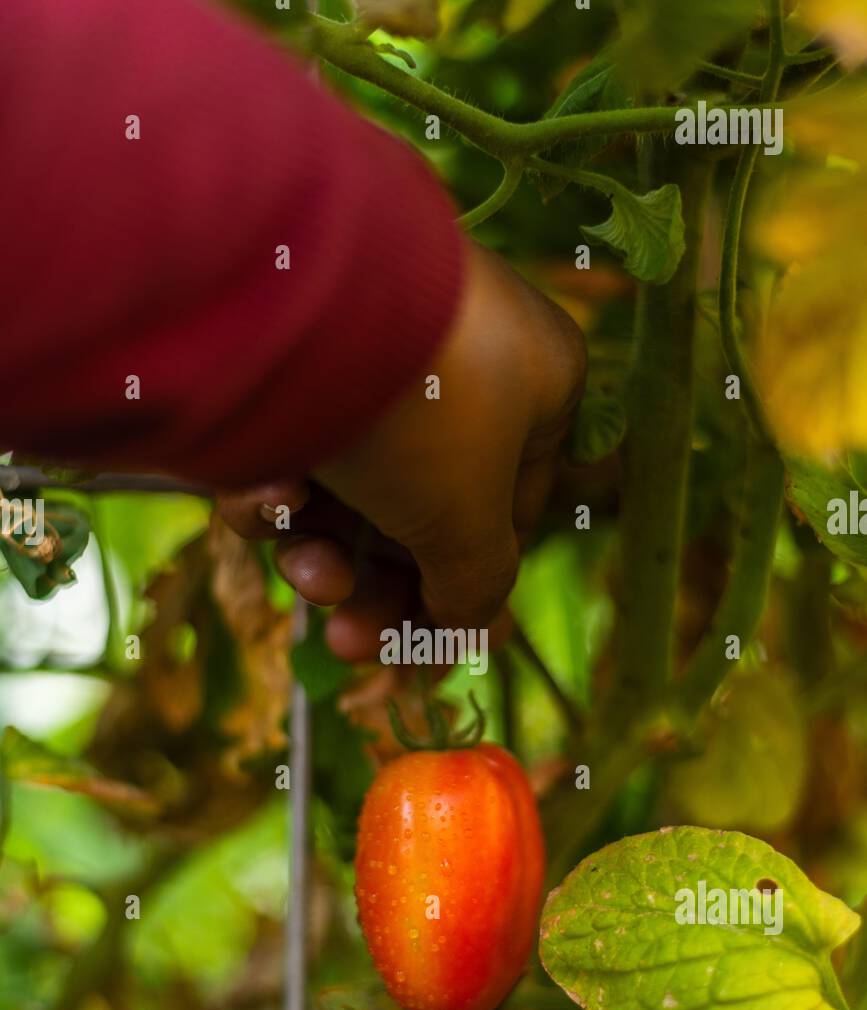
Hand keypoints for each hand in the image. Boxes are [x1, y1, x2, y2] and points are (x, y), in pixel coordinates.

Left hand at [217, 243, 585, 660]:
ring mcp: (373, 355)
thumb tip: (464, 624)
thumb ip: (477, 585)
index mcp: (537, 388)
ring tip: (303, 568)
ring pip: (350, 489)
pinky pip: (290, 444)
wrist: (296, 291)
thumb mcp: (469, 519)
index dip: (458, 596)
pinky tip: (259, 493)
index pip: (508, 517)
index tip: (415, 657)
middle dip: (377, 589)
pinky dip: (270, 488)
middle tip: (346, 642)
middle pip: (420, 514)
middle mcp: (463, 364)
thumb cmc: (424, 409)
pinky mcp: (290, 354)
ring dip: (321, 551)